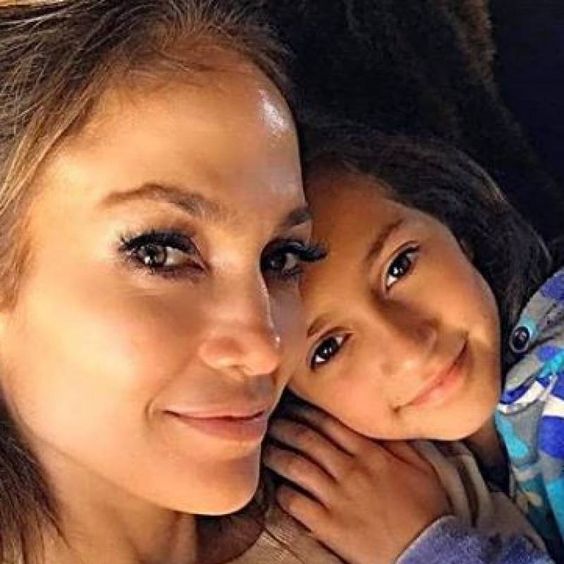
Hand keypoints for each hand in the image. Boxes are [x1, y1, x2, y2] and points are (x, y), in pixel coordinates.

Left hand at [263, 404, 450, 563]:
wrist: (429, 553)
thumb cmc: (427, 510)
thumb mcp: (421, 466)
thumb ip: (398, 441)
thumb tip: (381, 421)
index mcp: (371, 453)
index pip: (330, 423)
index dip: (308, 412)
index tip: (296, 406)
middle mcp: (350, 470)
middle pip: (308, 439)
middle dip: (286, 427)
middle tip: (273, 422)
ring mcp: (337, 498)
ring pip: (296, 466)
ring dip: (277, 454)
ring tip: (266, 449)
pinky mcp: (329, 525)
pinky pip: (296, 503)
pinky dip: (282, 492)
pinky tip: (278, 487)